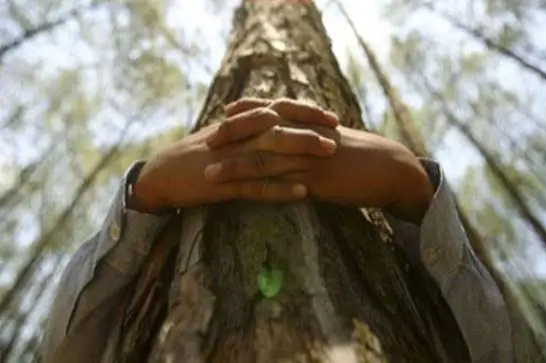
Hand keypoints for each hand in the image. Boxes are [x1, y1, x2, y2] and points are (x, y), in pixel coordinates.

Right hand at [133, 99, 338, 212]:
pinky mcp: (224, 184)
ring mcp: (231, 161)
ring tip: (329, 154)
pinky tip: (302, 192)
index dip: (305, 111)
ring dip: (302, 153)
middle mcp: (237, 138)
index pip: (276, 111)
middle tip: (337, 133)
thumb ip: (247, 129)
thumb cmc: (196, 156)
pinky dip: (280, 189)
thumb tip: (274, 123)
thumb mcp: (222, 137)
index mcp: (238, 126)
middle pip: (278, 128)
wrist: (161, 174)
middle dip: (309, 128)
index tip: (331, 116)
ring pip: (271, 152)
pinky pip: (256, 186)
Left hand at [209, 98, 434, 222]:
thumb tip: (299, 135)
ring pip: (264, 161)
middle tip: (206, 141)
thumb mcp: (336, 138)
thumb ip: (314, 134)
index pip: (272, 110)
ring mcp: (308, 158)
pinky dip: (257, 191)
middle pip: (260, 132)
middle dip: (232, 136)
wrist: (390, 169)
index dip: (248, 111)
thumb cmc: (363, 155)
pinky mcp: (315, 181)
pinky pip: (280, 187)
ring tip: (208, 175)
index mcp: (310, 123)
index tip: (226, 112)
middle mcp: (304, 136)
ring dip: (234, 168)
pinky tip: (240, 197)